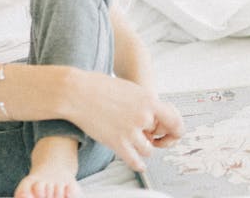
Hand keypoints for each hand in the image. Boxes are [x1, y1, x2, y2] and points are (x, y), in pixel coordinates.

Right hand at [65, 72, 182, 171]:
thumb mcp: (127, 88)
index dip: (175, 130)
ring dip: (142, 148)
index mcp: (148, 100)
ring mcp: (130, 130)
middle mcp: (143, 116)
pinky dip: (138, 164)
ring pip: (148, 150)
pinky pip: (135, 161)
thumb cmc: (96, 85)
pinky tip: (137, 163)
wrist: (75, 91)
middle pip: (158, 136)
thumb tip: (151, 113)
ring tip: (133, 144)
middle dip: (150, 136)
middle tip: (143, 134)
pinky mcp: (117, 142)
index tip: (171, 134)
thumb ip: (142, 101)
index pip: (175, 120)